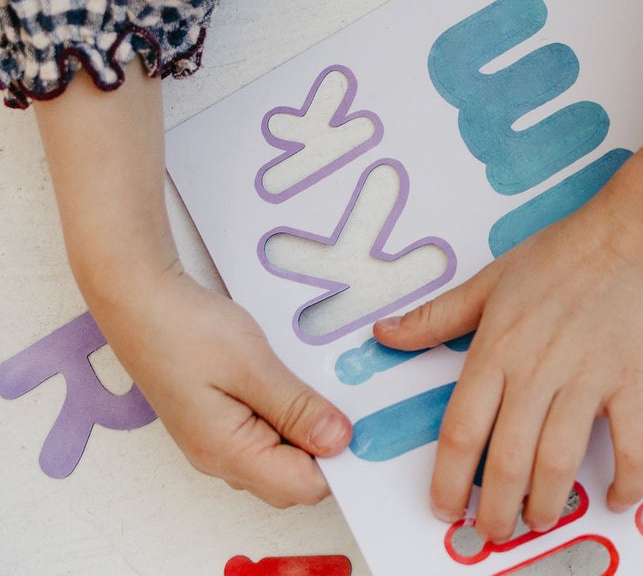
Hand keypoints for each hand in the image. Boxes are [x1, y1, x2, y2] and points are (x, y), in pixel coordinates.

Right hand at [33, 67, 349, 506]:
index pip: (301, 487)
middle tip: (345, 399)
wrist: (138, 299)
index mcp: (227, 452)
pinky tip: (295, 385)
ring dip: (306, 428)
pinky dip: (287, 416)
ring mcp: (216, 442)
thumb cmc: (186, 328)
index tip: (361, 422)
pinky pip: (264, 435)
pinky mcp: (217, 421)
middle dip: (325, 446)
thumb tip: (338, 441)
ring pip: (279, 457)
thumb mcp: (253, 365)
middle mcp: (219, 458)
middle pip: (292, 478)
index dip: (338, 460)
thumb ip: (297, 408)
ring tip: (319, 386)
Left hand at [374, 131, 642, 541]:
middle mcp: (538, 370)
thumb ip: (437, 315)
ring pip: (559, 461)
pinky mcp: (633, 380)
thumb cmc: (564, 253)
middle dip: (494, 509)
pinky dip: (627, 479)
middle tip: (491, 530)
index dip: (447, 479)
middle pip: (506, 460)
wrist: (633, 234)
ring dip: (546, 503)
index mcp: (498, 348)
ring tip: (539, 520)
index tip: (443, 506)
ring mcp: (588, 378)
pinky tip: (618, 498)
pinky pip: (632, 443)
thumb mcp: (490, 278)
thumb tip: (386, 334)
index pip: (461, 430)